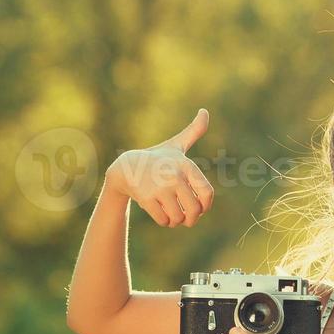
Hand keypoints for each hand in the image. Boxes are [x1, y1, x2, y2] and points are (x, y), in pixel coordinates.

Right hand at [106, 109, 214, 227]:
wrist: (126, 167)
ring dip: (176, 222)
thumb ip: (194, 131)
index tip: (199, 207)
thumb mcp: (176, 145)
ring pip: (178, 218)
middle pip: (194, 210)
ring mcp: (160, 188)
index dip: (205, 206)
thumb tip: (204, 111)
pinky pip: (163, 220)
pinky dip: (164, 222)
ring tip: (172, 216)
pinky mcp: (146, 198)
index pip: (207, 194)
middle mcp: (175, 176)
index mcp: (186, 165)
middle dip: (191, 219)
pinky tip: (161, 215)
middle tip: (185, 219)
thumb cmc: (157, 158)